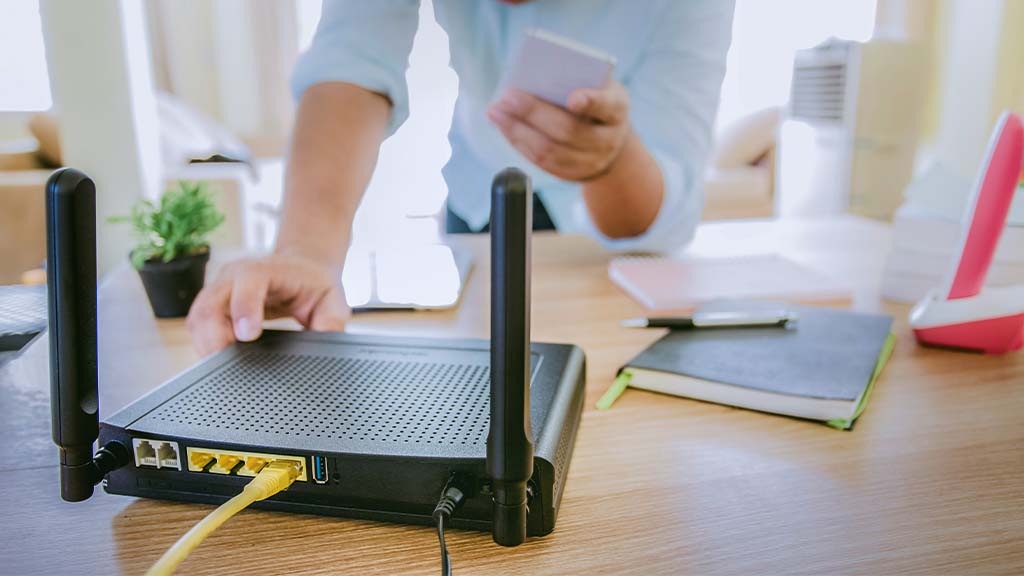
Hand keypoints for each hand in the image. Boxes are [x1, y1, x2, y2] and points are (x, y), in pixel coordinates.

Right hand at [186, 254, 349, 355]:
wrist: (301, 268)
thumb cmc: (314, 284)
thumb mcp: (333, 299)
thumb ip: (331, 322)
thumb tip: (327, 345)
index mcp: (266, 269)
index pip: (247, 281)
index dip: (244, 307)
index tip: (247, 335)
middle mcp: (235, 275)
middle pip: (211, 302)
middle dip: (215, 336)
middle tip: (229, 364)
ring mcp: (219, 288)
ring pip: (198, 316)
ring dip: (207, 344)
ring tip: (225, 366)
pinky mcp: (212, 303)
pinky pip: (198, 325)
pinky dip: (204, 344)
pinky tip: (221, 358)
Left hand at [487, 81, 630, 181]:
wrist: (610, 139)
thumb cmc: (596, 102)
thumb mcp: (597, 86)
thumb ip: (576, 81)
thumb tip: (533, 79)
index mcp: (617, 109)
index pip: (606, 105)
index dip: (591, 102)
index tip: (573, 98)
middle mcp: (607, 139)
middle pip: (569, 130)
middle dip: (534, 112)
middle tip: (508, 96)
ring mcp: (590, 162)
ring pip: (550, 150)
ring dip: (518, 130)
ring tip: (496, 111)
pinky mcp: (572, 175)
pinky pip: (541, 162)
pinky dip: (519, 142)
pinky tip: (504, 126)